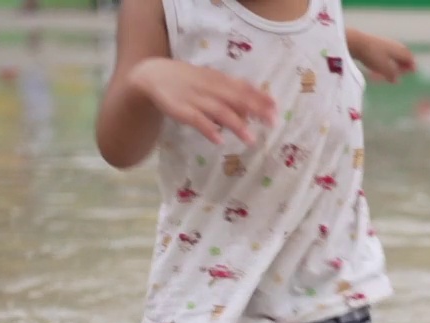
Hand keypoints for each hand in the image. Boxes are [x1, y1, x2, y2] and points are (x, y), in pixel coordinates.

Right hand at [129, 57, 276, 145]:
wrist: (153, 75)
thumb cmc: (187, 81)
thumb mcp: (209, 82)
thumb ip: (230, 94)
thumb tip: (252, 111)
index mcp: (217, 80)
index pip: (243, 87)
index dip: (260, 96)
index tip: (276, 107)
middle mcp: (209, 87)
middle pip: (236, 98)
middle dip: (255, 110)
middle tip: (272, 122)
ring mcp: (195, 98)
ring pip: (219, 111)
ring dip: (236, 125)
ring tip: (251, 139)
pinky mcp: (180, 110)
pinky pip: (196, 120)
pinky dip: (208, 129)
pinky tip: (219, 139)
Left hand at [351, 32, 415, 82]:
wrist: (356, 42)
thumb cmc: (372, 55)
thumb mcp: (384, 68)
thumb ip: (392, 74)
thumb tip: (396, 80)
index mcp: (399, 50)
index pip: (409, 58)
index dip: (412, 65)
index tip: (413, 71)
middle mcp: (393, 46)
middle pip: (402, 55)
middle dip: (404, 64)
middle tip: (405, 71)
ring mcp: (384, 44)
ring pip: (393, 54)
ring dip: (395, 62)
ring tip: (393, 71)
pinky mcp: (374, 45)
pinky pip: (384, 53)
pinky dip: (386, 60)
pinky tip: (380, 66)